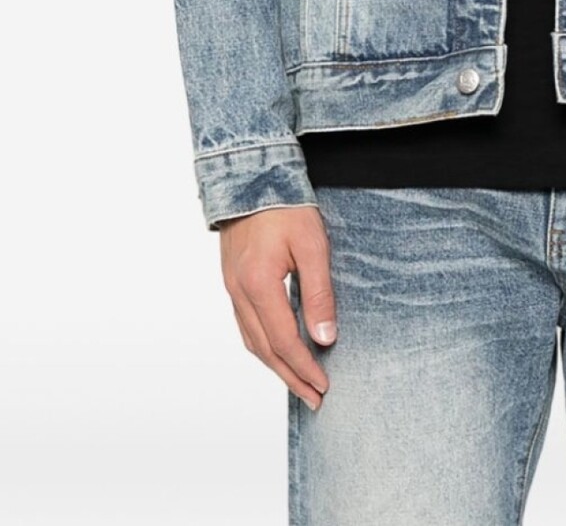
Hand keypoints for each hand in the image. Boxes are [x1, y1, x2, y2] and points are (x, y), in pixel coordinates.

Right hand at [219, 205, 337, 410]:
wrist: (252, 176)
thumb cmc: (286, 206)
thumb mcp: (313, 244)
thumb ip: (318, 292)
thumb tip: (325, 337)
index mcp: (258, 284)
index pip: (283, 341)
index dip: (304, 367)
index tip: (324, 386)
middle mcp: (239, 291)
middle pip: (264, 349)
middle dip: (291, 377)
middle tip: (314, 399)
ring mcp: (232, 287)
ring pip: (252, 340)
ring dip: (275, 366)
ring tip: (299, 382)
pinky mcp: (233, 280)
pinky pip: (246, 324)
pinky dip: (263, 345)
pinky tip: (278, 350)